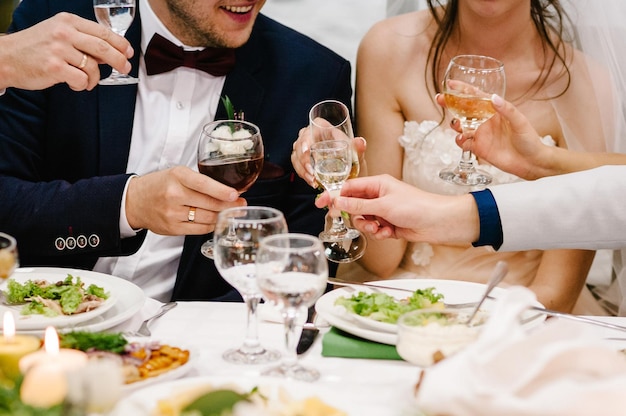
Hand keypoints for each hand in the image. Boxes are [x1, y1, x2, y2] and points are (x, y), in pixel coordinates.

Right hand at [1, 12, 132, 90]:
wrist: (6, 57)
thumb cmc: (34, 47)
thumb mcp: (57, 33)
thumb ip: (81, 39)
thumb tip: (108, 53)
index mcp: (67, 21)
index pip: (102, 32)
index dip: (120, 43)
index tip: (129, 52)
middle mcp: (64, 33)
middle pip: (103, 48)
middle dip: (119, 60)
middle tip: (126, 68)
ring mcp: (59, 50)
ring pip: (93, 67)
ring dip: (94, 79)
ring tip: (87, 82)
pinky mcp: (54, 67)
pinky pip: (81, 80)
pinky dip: (83, 86)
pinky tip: (76, 85)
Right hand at [125, 166, 244, 234]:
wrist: (134, 201)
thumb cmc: (160, 185)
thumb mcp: (177, 174)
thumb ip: (199, 181)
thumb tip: (228, 191)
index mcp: (177, 176)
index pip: (204, 184)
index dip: (222, 191)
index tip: (236, 195)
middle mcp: (174, 194)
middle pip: (210, 203)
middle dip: (230, 205)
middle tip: (241, 204)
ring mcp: (173, 213)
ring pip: (207, 218)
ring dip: (223, 216)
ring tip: (231, 213)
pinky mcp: (172, 228)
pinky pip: (200, 229)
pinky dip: (211, 225)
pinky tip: (216, 221)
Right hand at [291, 123, 366, 186]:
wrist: (351, 173)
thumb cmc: (351, 158)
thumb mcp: (356, 153)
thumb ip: (358, 147)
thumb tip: (360, 142)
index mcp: (323, 128)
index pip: (311, 129)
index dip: (306, 139)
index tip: (307, 150)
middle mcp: (312, 136)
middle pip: (300, 143)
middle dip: (303, 158)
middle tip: (311, 170)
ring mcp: (305, 149)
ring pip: (296, 156)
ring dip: (303, 169)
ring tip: (313, 179)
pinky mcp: (303, 162)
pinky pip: (298, 167)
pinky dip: (304, 175)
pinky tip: (312, 181)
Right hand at [316, 174, 478, 243]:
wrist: (439, 222)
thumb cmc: (416, 206)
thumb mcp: (383, 205)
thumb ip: (358, 205)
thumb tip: (337, 201)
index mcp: (377, 184)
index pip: (348, 188)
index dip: (334, 196)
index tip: (320, 204)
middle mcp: (379, 196)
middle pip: (354, 206)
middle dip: (355, 216)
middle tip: (358, 222)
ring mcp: (384, 211)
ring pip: (363, 220)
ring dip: (368, 226)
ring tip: (380, 228)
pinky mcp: (390, 224)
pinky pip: (374, 229)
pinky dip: (379, 233)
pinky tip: (389, 232)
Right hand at [437, 94, 551, 179]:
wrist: (531, 163)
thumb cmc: (530, 140)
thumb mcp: (520, 122)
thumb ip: (506, 110)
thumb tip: (494, 98)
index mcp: (495, 110)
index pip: (476, 96)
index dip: (463, 89)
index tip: (451, 84)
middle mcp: (485, 121)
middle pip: (463, 110)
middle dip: (450, 104)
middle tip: (441, 99)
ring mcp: (481, 135)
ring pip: (461, 126)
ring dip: (455, 123)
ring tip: (456, 124)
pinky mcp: (479, 148)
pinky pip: (463, 143)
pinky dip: (459, 140)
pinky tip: (462, 139)